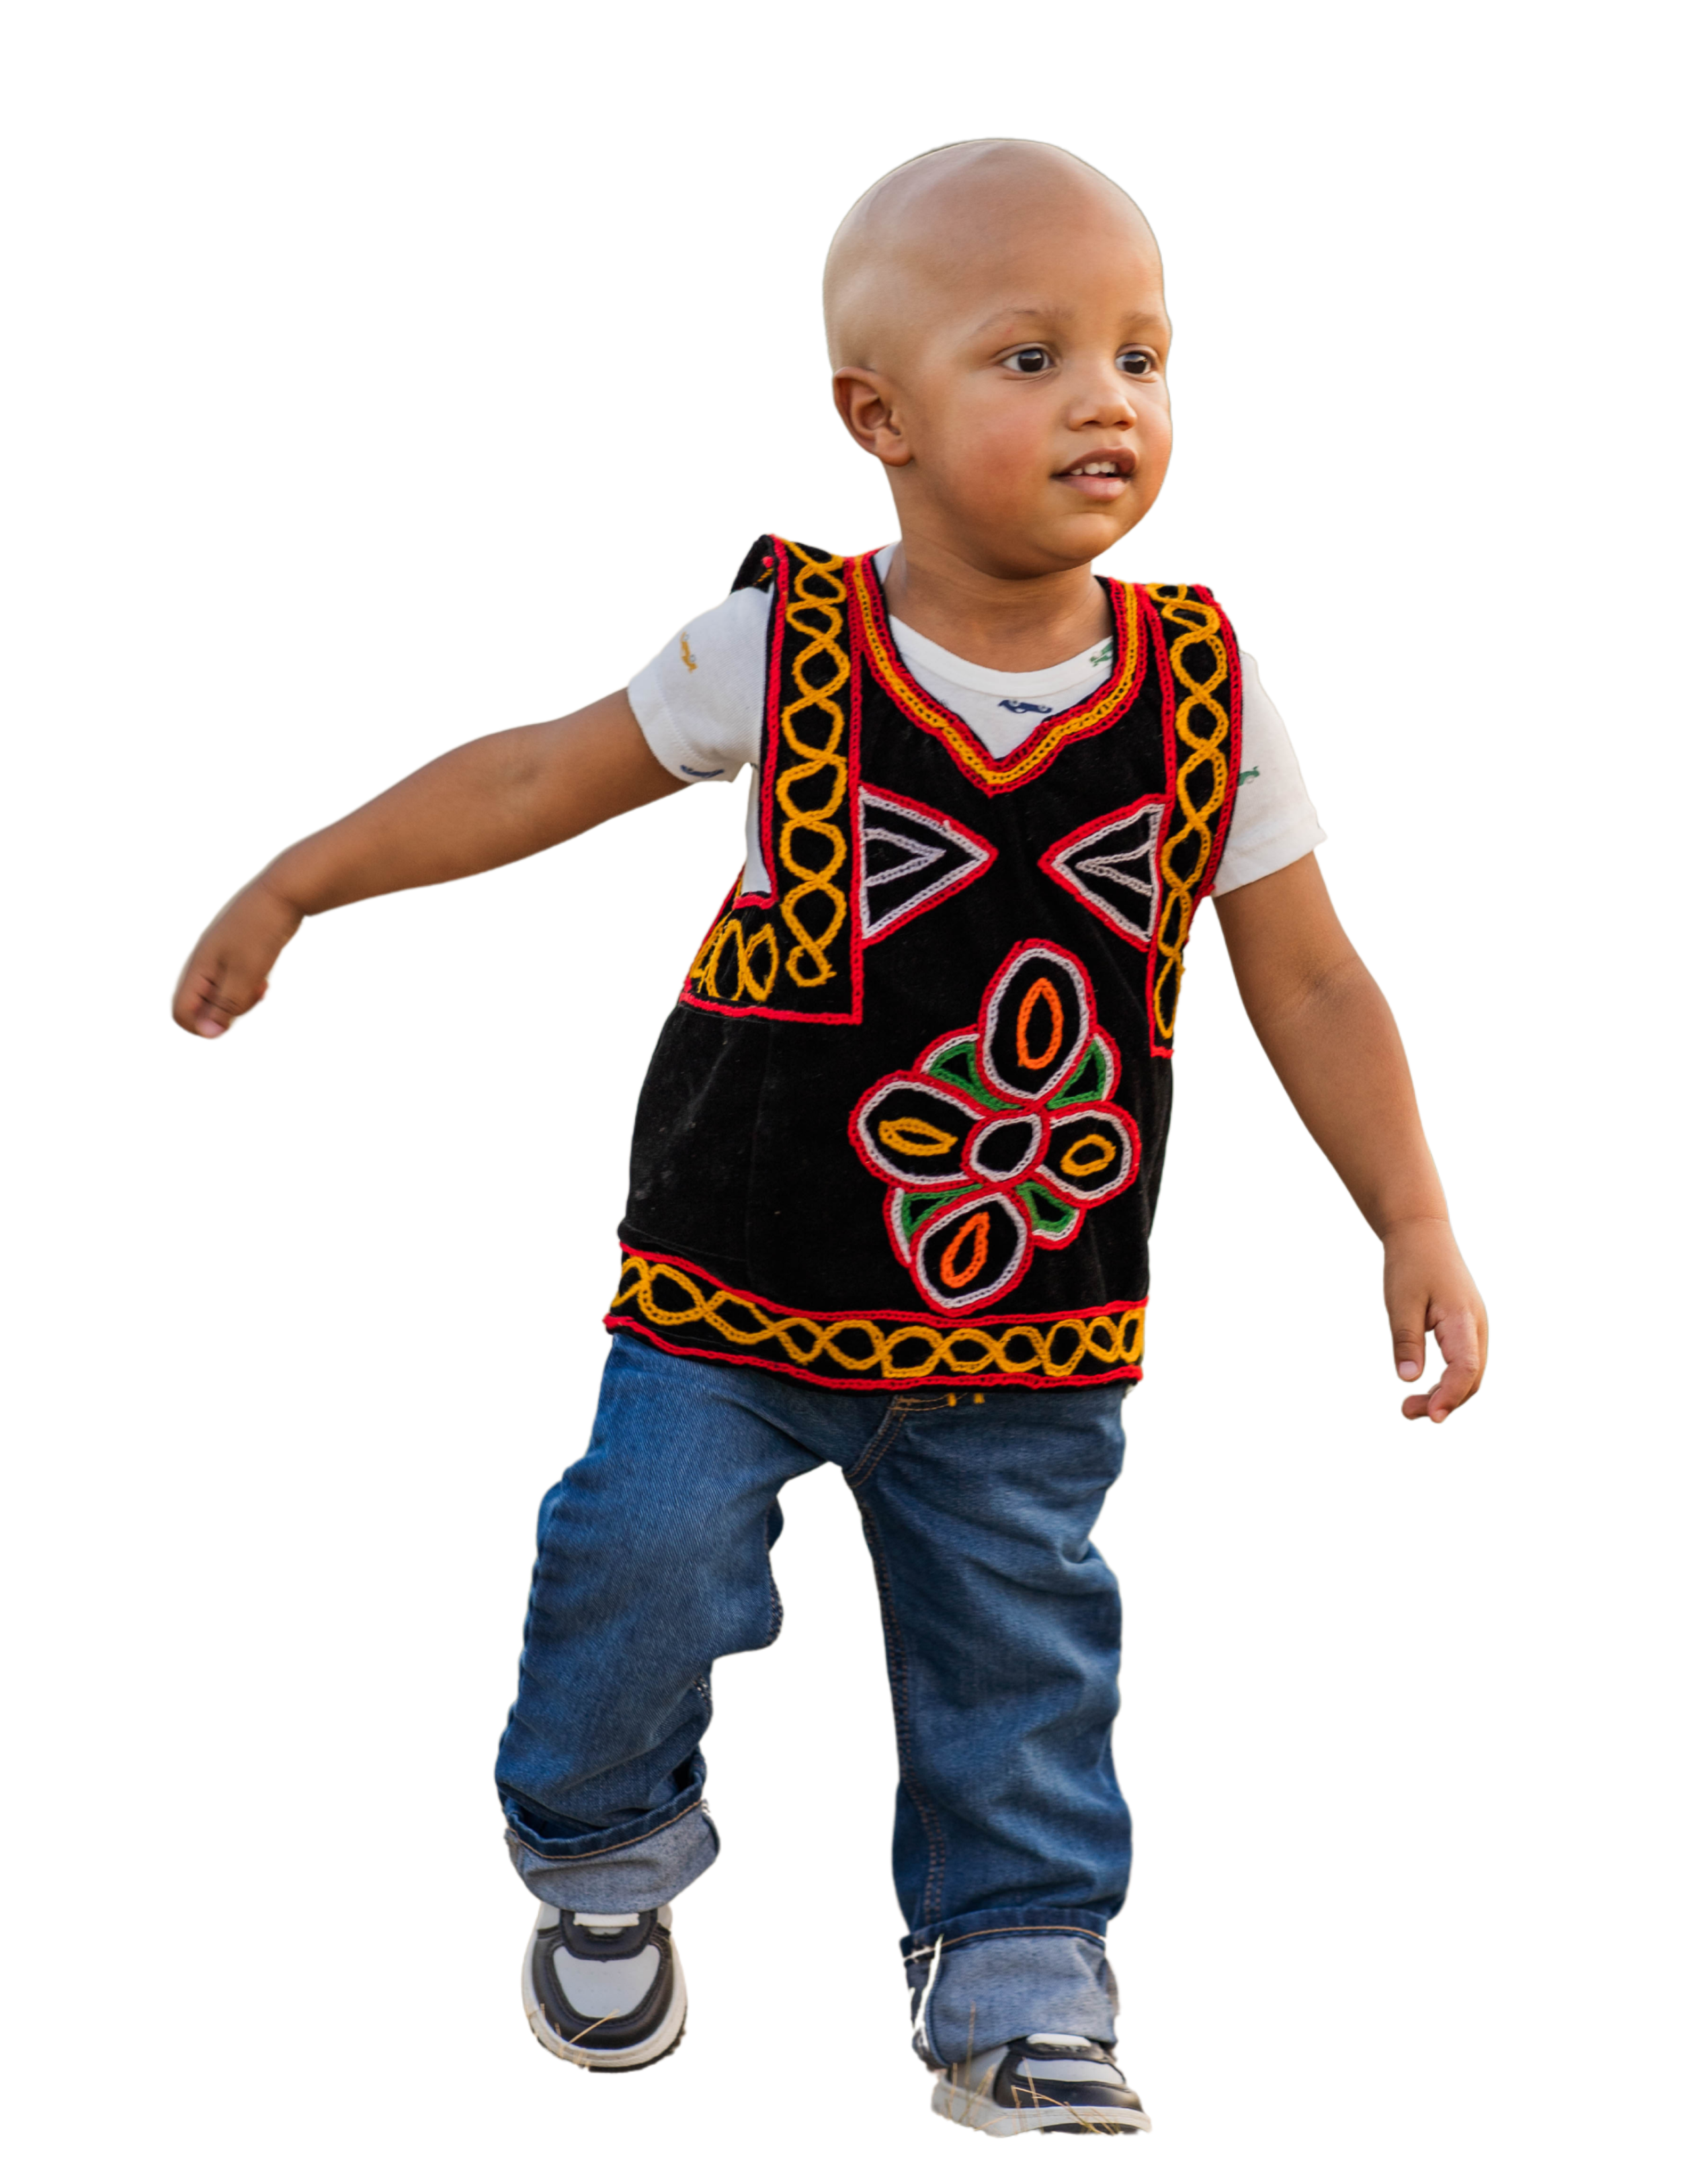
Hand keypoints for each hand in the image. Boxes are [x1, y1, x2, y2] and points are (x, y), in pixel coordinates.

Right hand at [167, 877, 303, 1042]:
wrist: (282, 895)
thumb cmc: (261, 932)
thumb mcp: (245, 974)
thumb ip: (225, 1005)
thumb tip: (208, 1033)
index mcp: (198, 969)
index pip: (182, 1013)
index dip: (202, 1027)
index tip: (230, 1024)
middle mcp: (205, 966)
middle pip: (204, 1008)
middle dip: (226, 1015)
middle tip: (250, 1002)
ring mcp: (221, 961)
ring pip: (223, 999)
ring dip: (241, 1003)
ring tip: (260, 991)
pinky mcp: (239, 958)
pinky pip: (237, 986)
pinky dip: (249, 991)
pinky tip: (265, 984)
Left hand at [1382, 1218, 1488, 1425]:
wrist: (1421, 1232)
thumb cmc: (1410, 1264)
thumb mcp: (1401, 1303)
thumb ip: (1406, 1342)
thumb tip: (1409, 1380)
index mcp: (1463, 1320)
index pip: (1465, 1369)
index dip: (1450, 1396)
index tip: (1431, 1416)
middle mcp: (1476, 1328)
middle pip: (1470, 1379)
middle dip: (1444, 1402)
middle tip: (1406, 1412)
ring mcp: (1473, 1328)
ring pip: (1468, 1374)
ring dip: (1444, 1394)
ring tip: (1409, 1407)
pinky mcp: (1464, 1328)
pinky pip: (1462, 1364)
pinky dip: (1446, 1382)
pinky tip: (1424, 1389)